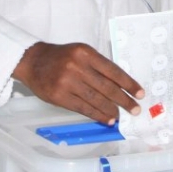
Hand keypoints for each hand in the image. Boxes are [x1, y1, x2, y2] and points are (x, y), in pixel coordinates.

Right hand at [14, 42, 144, 124]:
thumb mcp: (80, 53)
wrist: (33, 61)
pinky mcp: (60, 96)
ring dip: (112, 110)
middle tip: (135, 109)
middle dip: (124, 100)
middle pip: (107, 87)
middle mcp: (77, 66)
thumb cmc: (60, 57)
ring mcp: (67, 82)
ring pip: (96, 99)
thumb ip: (98, 66)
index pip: (113, 71)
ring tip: (121, 116)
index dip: (129, 84)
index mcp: (85, 53)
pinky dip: (98, 115)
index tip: (140, 93)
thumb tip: (120, 86)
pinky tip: (107, 119)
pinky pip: (84, 108)